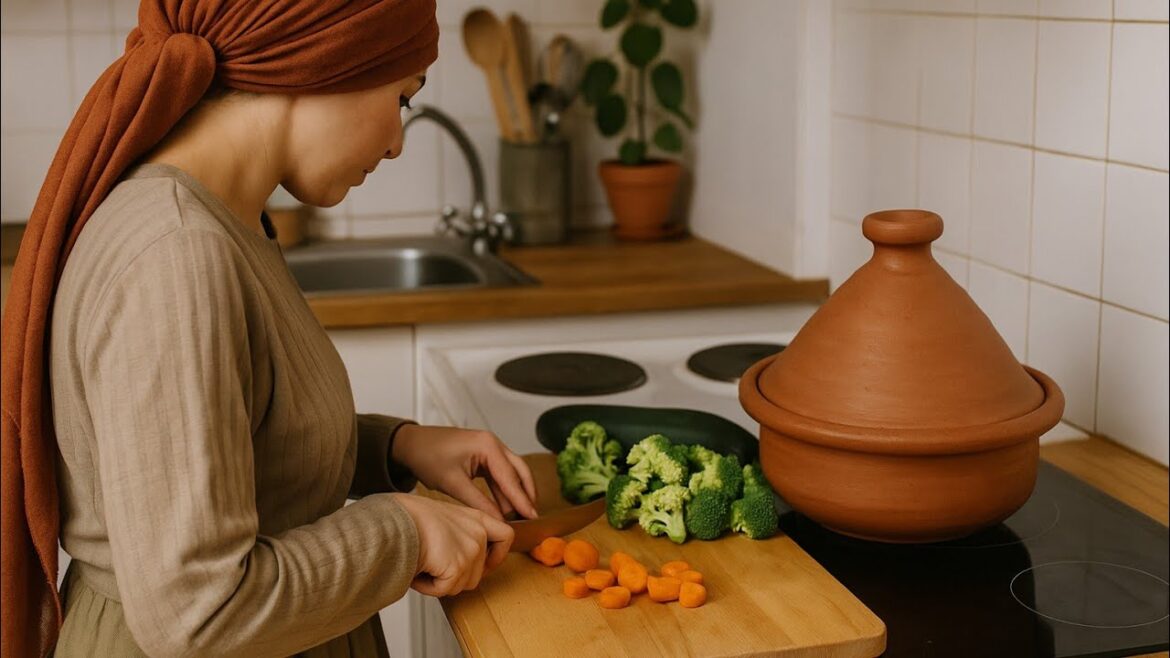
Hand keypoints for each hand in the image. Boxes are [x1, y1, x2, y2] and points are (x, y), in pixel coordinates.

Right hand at [391, 493, 512, 596]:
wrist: (394, 520)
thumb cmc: (409, 516)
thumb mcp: (444, 517)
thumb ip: (460, 533)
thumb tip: (460, 561)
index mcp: (477, 518)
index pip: (505, 536)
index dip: (497, 556)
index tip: (485, 565)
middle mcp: (478, 534)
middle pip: (478, 573)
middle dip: (455, 576)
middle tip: (434, 565)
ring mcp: (471, 551)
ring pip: (461, 585)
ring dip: (440, 582)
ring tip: (423, 564)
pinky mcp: (458, 567)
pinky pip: (444, 591)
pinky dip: (427, 587)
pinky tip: (417, 571)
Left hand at [392, 425, 538, 520]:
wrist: (411, 444)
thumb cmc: (428, 457)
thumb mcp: (453, 483)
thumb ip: (479, 503)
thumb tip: (499, 521)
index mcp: (488, 446)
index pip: (511, 477)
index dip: (523, 499)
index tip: (533, 517)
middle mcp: (494, 444)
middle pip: (519, 471)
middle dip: (526, 493)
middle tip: (532, 516)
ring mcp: (490, 448)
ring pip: (511, 473)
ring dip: (515, 493)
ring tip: (520, 516)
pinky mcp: (483, 455)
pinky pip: (499, 474)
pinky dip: (503, 490)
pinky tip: (504, 507)